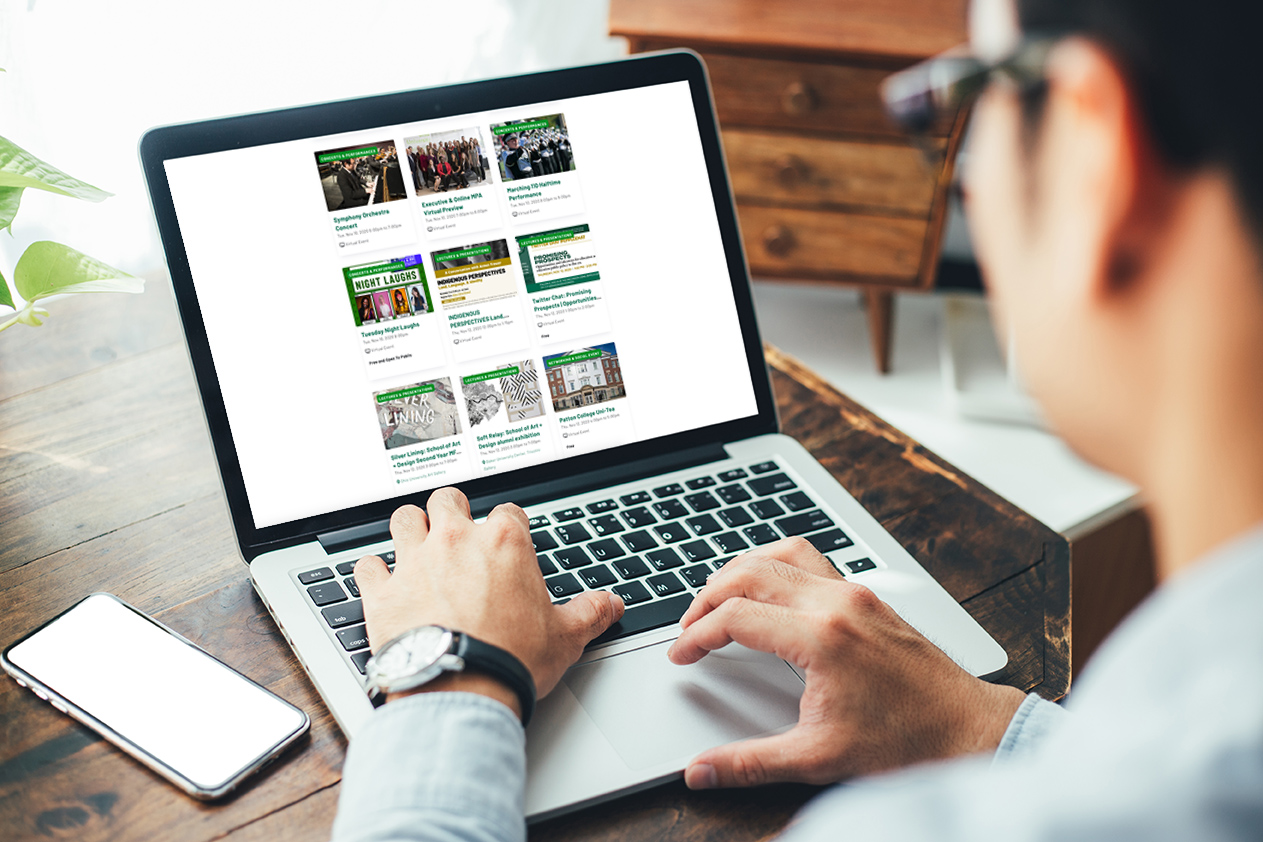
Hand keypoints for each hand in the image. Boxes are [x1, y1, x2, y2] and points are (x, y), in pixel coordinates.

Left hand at [354, 488, 624, 711]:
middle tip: (458, 534)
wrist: (460, 693)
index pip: (507, 513)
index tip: (508, 545)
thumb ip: (591, 612)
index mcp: (503, 544)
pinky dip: (373, 571)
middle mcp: (455, 542)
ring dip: (411, 529)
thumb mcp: (565, 637)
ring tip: (418, 545)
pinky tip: (382, 581)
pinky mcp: (382, 593)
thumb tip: (611, 604)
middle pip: (447, 500)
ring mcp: (415, 563)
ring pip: (404, 519)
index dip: (508, 527)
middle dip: (452, 512)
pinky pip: (367, 565)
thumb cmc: (511, 661)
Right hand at [667, 537, 1025, 788]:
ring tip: (717, 597)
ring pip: (780, 555)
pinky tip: (769, 586)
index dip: (697, 635)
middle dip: (707, 597)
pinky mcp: (868, 595)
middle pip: (750, 575)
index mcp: (821, 638)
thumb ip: (749, 763)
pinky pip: (810, 558)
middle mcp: (838, 603)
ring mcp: (856, 593)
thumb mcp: (818, 758)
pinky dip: (776, 564)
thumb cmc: (905, 742)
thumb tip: (700, 771)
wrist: (967, 731)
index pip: (736, 617)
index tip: (682, 655)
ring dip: (740, 571)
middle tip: (689, 627)